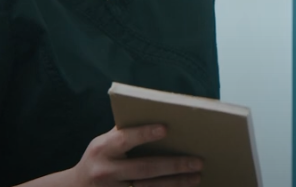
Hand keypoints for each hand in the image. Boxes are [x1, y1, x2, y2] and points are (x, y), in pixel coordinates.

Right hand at [68, 124, 202, 186]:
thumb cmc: (98, 158)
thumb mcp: (103, 143)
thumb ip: (125, 132)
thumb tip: (156, 114)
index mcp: (103, 149)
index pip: (124, 139)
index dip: (144, 134)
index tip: (166, 128)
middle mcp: (107, 171)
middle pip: (144, 169)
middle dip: (173, 165)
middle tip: (197, 161)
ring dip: (176, 183)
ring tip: (196, 176)